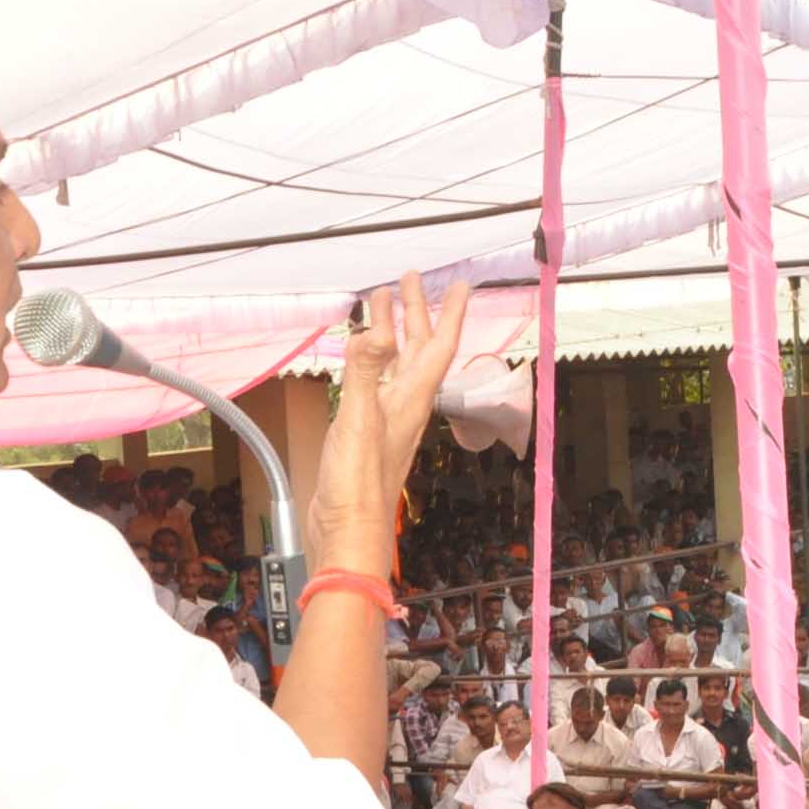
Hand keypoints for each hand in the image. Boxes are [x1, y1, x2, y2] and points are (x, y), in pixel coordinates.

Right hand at [307, 274, 467, 578]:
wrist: (347, 529)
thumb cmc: (359, 483)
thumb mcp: (359, 419)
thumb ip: (365, 372)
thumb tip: (376, 330)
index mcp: (413, 399)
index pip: (439, 347)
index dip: (451, 314)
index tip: (461, 285)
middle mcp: (405, 405)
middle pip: (418, 349)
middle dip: (415, 312)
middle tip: (410, 279)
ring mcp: (386, 418)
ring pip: (395, 364)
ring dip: (391, 333)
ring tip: (379, 303)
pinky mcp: (366, 430)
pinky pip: (375, 382)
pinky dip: (370, 360)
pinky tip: (360, 357)